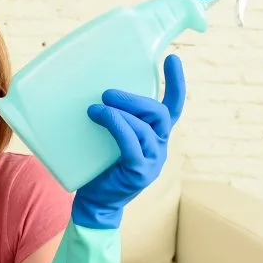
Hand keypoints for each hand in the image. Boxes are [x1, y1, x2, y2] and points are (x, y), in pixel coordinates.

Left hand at [73, 54, 185, 228]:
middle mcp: (159, 147)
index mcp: (155, 136)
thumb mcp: (107, 138)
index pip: (174, 106)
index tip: (171, 58)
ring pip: (146, 128)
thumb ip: (110, 118)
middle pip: (160, 114)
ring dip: (121, 112)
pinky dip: (118, 127)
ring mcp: (152, 162)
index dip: (176, 83)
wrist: (94, 204)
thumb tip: (87, 88)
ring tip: (96, 108)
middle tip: (108, 93)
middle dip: (135, 99)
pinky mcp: (139, 173)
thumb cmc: (98, 167)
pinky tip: (102, 118)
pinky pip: (133, 145)